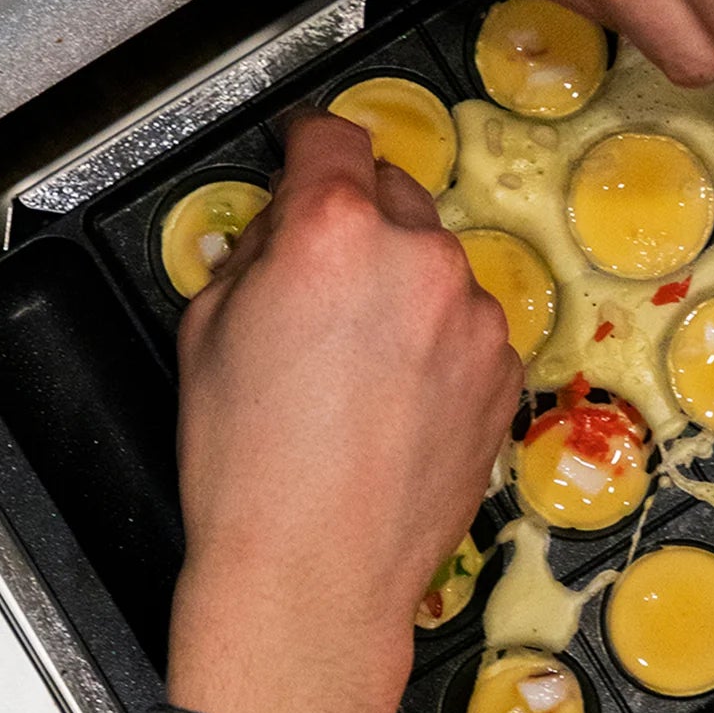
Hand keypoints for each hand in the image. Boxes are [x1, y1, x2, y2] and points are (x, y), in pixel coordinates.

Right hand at [168, 115, 522, 712]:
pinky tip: (401, 400)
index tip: (311, 157)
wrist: (318, 573)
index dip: (313, 148)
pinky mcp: (506, 372)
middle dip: (363, 225)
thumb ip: (257, 249)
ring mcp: (475, 319)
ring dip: (407, 291)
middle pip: (397, 197)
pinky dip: (443, 345)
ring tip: (361, 368)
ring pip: (439, 270)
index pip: (335, 139)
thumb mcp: (206, 329)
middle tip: (325, 287)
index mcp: (336, 234)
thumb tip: (288, 221)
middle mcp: (420, 262)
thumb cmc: (252, 469)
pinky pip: (471, 330)